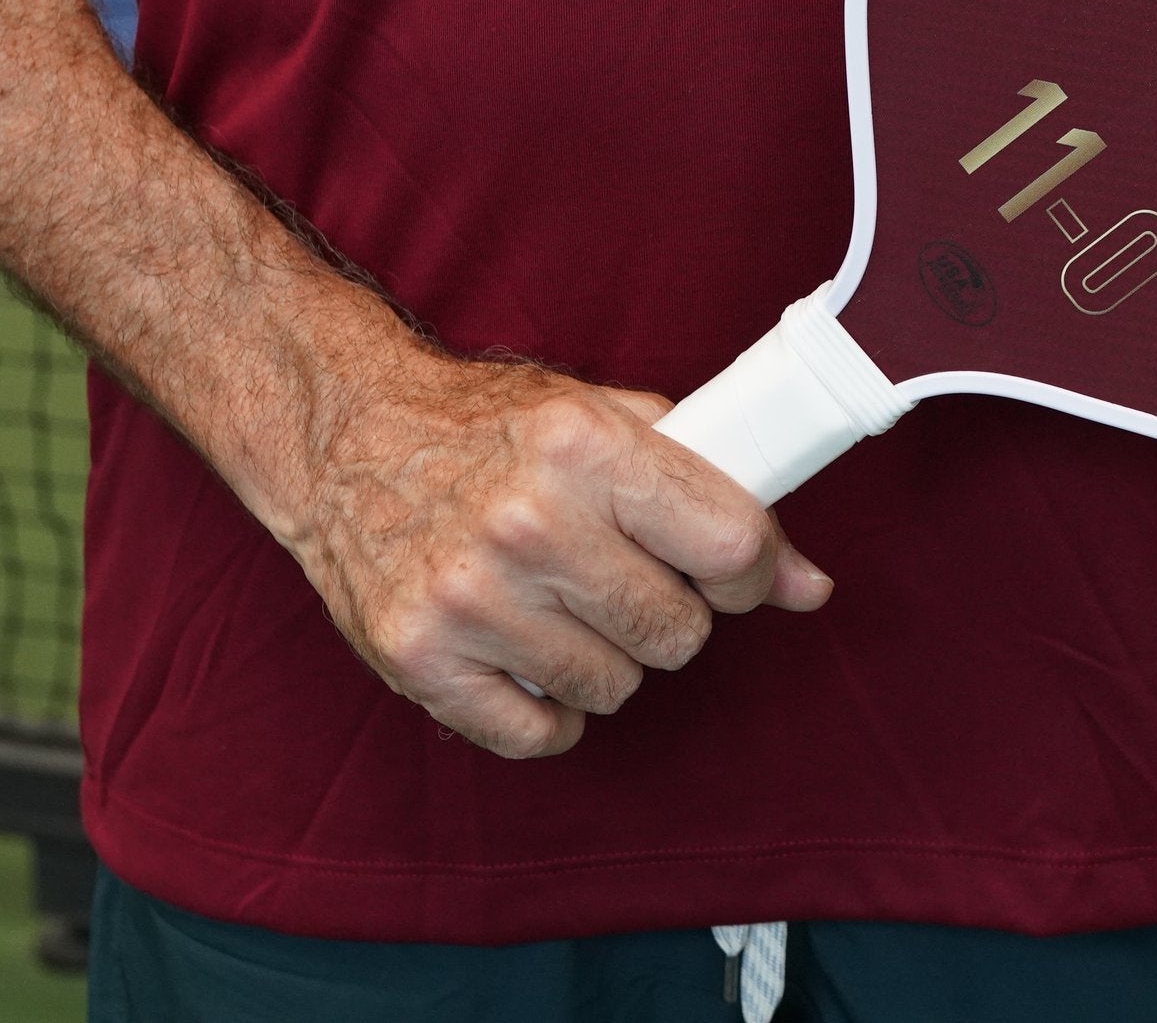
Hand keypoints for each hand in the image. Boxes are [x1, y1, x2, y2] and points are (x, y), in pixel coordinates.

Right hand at [275, 347, 830, 758]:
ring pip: (613, 688)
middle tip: (627, 581)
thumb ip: (715, 494)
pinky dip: (547, 713)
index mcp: (589, 450)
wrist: (346, 433)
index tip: (733, 575)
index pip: (730, 547)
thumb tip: (809, 586)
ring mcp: (469, 597)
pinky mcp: (417, 657)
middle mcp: (529, 524)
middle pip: (677, 633)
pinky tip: (530, 659)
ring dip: (607, 660)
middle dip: (671, 615)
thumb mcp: (611, 423)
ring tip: (567, 608)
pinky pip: (535, 735)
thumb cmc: (494, 427)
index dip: (751, 574)